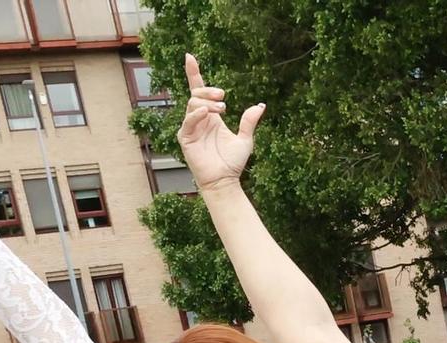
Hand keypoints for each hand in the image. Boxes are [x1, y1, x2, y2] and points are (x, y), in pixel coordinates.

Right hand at [178, 53, 263, 190]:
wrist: (225, 181)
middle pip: (196, 94)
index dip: (194, 73)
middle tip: (223, 96)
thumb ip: (249, 122)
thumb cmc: (233, 162)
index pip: (199, 90)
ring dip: (207, 102)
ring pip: (193, 104)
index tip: (190, 56)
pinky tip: (208, 114)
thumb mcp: (245, 139)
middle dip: (208, 90)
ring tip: (222, 108)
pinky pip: (189, 120)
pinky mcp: (186, 138)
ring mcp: (191, 127)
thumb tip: (260, 106)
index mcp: (211, 116)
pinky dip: (197, 114)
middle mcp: (199, 119)